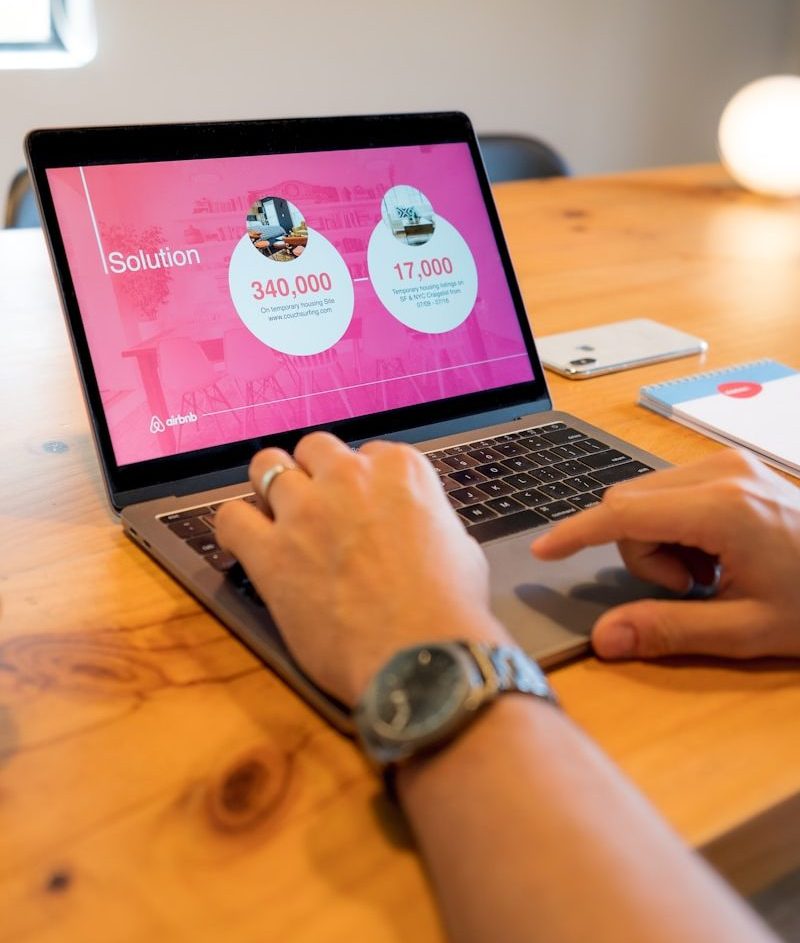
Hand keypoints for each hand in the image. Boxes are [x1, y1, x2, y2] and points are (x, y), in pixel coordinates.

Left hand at [215, 433, 509, 706]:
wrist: (425, 654)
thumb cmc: (450, 609)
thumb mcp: (462, 547)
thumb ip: (432, 524)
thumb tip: (426, 533)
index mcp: (400, 470)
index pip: (368, 453)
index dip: (361, 484)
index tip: (359, 506)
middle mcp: (349, 478)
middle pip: (313, 449)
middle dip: (313, 474)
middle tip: (317, 507)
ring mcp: (306, 511)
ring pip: (266, 467)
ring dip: (270, 490)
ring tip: (275, 518)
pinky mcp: (270, 552)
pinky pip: (230, 517)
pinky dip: (234, 528)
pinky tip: (243, 545)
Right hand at [532, 450, 799, 659]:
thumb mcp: (746, 630)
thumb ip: (669, 630)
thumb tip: (603, 638)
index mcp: (722, 509)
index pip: (622, 513)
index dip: (576, 533)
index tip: (542, 552)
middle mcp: (719, 472)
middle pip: (627, 504)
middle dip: (638, 551)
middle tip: (689, 587)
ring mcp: (727, 462)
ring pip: (643, 496)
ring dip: (656, 540)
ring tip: (707, 572)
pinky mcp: (732, 464)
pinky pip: (668, 491)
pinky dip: (673, 526)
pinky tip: (715, 551)